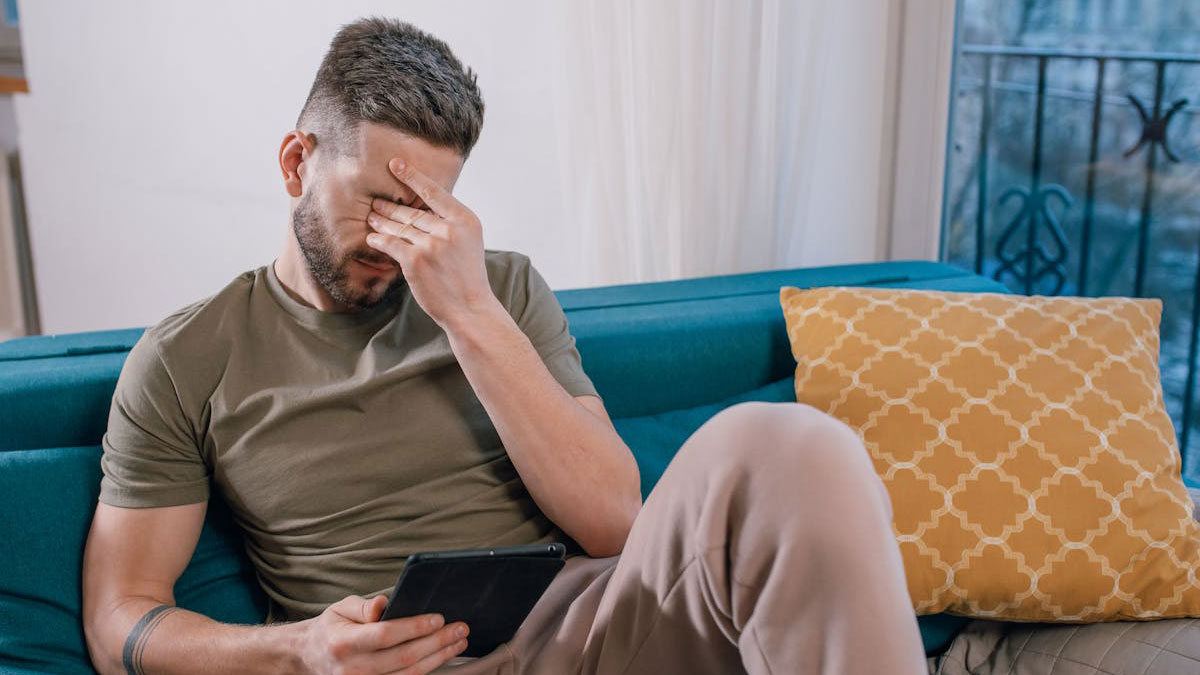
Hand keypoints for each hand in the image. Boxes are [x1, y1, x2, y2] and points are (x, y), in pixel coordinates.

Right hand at [297, 594, 468, 674]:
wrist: (310, 656)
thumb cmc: (331, 629)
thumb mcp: (341, 608)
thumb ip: (363, 606)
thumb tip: (385, 604)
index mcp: (343, 643)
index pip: (385, 635)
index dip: (414, 627)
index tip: (439, 618)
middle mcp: (352, 669)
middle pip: (403, 657)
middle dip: (437, 642)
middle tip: (460, 628)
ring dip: (439, 658)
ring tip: (458, 642)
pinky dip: (426, 671)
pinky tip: (441, 658)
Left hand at [365, 158, 499, 329]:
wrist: (470, 309)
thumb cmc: (468, 277)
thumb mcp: (469, 242)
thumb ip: (450, 224)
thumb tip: (423, 210)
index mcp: (465, 220)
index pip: (434, 192)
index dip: (412, 176)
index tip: (395, 164)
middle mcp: (449, 229)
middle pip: (413, 213)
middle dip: (391, 207)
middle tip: (376, 202)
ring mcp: (432, 244)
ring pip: (399, 228)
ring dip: (382, 223)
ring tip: (372, 218)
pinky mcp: (416, 260)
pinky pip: (391, 244)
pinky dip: (379, 241)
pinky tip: (372, 238)